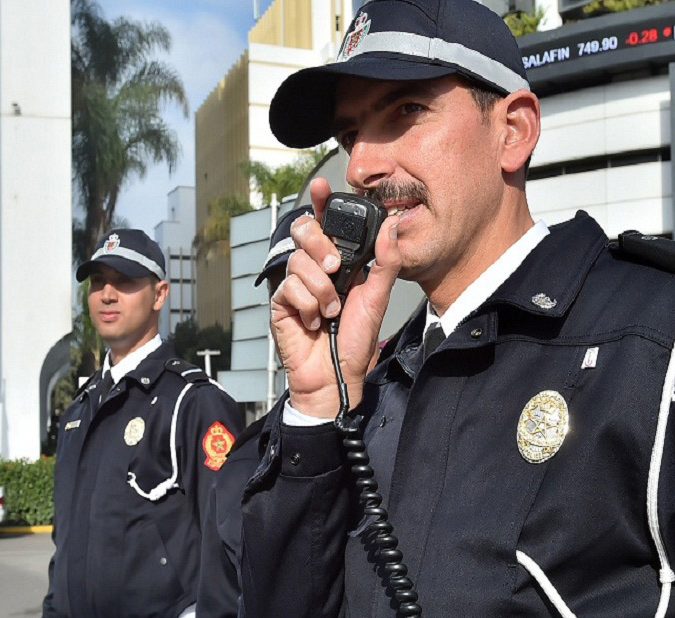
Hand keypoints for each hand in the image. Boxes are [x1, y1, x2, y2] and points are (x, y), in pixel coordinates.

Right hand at [271, 178, 401, 417]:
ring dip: (321, 290)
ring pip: (299, 262)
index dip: (321, 203)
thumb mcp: (377, 297)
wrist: (336, 376)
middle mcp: (314, 268)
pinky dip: (308, 306)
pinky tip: (314, 322)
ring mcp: (295, 284)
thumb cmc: (355, 340)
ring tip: (330, 311)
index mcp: (338, 263)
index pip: (327, 225)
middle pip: (304, 232)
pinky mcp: (280, 302)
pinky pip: (290, 287)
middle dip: (319, 245)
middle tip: (335, 268)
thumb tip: (394, 224)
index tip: (322, 185)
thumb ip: (385, 261)